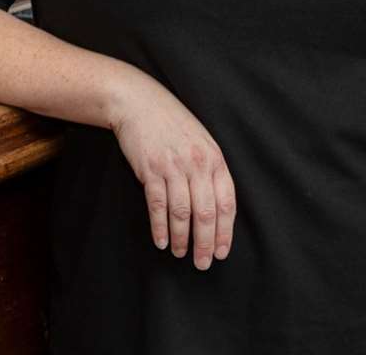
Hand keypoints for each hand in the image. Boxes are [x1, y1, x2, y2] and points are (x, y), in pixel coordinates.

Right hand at [108, 74, 236, 270]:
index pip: (226, 202)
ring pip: (181, 213)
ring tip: (180, 253)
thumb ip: (210, 170)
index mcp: (215, 158)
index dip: (225, 231)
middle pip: (205, 213)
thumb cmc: (172, 123)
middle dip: (205, 243)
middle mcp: (197, 163)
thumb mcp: (201, 141)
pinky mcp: (150, 169)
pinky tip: (161, 240)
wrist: (139, 102)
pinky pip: (158, 206)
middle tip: (202, 263)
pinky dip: (160, 227)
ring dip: (181, 239)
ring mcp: (173, 166)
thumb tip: (216, 209)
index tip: (222, 252)